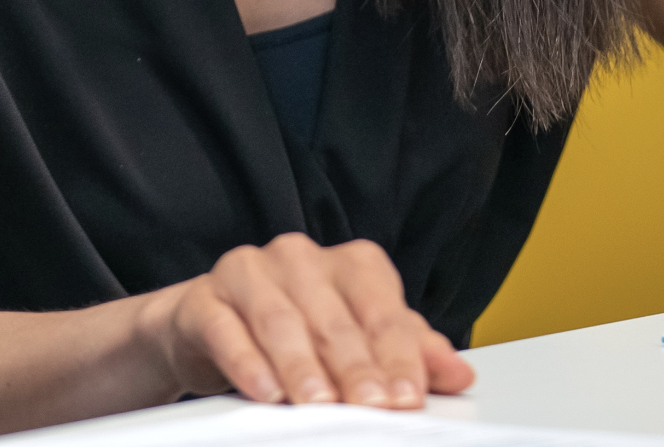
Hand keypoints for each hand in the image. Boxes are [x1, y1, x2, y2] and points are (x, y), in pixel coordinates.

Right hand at [150, 233, 472, 409]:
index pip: (382, 309)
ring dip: (302, 368)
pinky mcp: (204, 299)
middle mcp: (299, 258)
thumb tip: (459, 374)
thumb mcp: (360, 342)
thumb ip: (409, 354)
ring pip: (281, 321)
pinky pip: (227, 330)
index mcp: (348, 264)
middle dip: (355, 369)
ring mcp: (248, 273)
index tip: (408, 397)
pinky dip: (247, 362)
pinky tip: (264, 390)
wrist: (209, 328)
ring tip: (318, 403)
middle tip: (370, 406)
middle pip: (334, 319)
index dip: (398, 356)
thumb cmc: (298, 332)